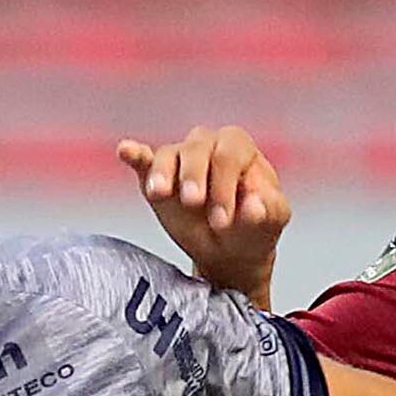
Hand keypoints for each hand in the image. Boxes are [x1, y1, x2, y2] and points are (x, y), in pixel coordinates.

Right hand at [115, 124, 290, 298]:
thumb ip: (267, 211)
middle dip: (194, 176)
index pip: (229, 155)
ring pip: (168, 154)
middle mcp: (209, 146)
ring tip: (159, 193)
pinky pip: (144, 160)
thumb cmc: (253, 229)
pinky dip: (134, 155)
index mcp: (240, 150)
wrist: (229, 250)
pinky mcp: (155, 178)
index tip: (222, 219)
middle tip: (193, 204)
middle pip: (197, 148)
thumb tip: (253, 204)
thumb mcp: (270, 223)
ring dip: (163, 172)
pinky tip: (126, 151)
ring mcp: (180, 160)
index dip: (225, 184)